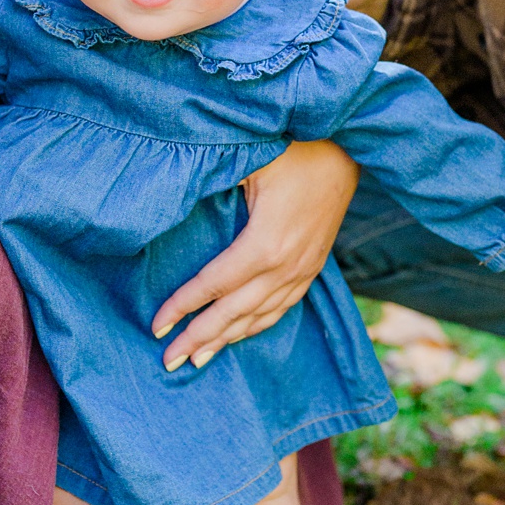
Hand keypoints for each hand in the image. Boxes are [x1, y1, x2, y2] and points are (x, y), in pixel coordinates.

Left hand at [154, 139, 359, 368]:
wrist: (348, 145)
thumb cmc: (292, 149)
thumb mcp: (244, 165)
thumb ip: (209, 191)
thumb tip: (165, 208)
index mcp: (265, 245)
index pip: (214, 286)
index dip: (183, 307)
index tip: (156, 325)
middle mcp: (287, 266)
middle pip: (235, 313)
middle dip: (199, 338)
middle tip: (169, 360)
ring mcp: (305, 268)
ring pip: (261, 316)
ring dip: (228, 340)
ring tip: (199, 359)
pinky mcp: (315, 264)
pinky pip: (284, 306)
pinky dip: (259, 324)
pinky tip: (242, 333)